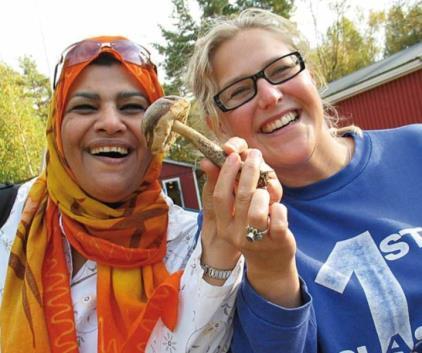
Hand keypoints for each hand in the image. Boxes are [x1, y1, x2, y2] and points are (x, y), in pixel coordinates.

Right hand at [201, 137, 300, 305]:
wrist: (270, 262)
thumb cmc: (251, 228)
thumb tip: (207, 161)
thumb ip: (226, 189)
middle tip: (255, 154)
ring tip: (265, 189)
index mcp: (223, 224)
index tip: (232, 155)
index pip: (220, 196)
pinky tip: (277, 207)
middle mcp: (235, 234)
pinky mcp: (276, 242)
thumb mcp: (234, 213)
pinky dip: (280, 209)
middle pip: (241, 198)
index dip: (226, 173)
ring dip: (263, 193)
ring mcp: (256, 240)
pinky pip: (278, 220)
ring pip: (258, 211)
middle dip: (249, 171)